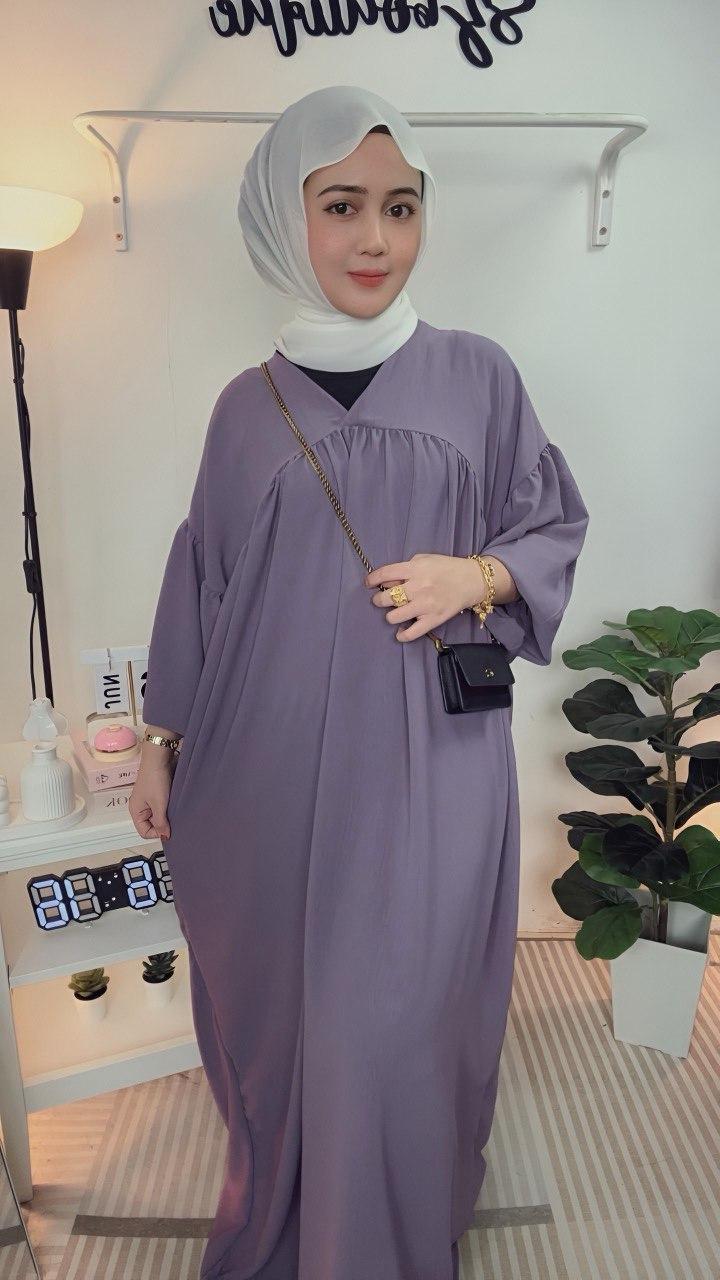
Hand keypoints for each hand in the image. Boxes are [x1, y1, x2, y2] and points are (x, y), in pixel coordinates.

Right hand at [129, 757, 175, 839]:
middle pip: (151, 825)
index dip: (156, 833)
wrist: (158, 758)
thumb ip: (161, 822)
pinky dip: (167, 809)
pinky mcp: (155, 794)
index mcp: (136, 812)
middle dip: (162, 825)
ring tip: (175, 812)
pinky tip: (174, 805)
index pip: (144, 832)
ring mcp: (147, 800)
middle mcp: (140, 808)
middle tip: (174, 821)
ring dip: (166, 816)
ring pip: (157, 816)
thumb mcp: (159, 804)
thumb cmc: (156, 781)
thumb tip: (165, 836)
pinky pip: (161, 807)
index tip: (169, 829)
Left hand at [364, 553, 485, 642]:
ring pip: (394, 616)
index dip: (372, 580)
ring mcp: (425, 605)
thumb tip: (387, 580)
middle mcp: (418, 587)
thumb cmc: (446, 568)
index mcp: (415, 569)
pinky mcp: (433, 619)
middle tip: (381, 600)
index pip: (385, 574)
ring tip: (395, 613)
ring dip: (390, 616)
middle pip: (386, 598)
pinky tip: (400, 632)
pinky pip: (412, 633)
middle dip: (379, 600)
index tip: (368, 584)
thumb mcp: (425, 559)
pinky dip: (402, 635)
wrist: (472, 580)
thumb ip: (406, 568)